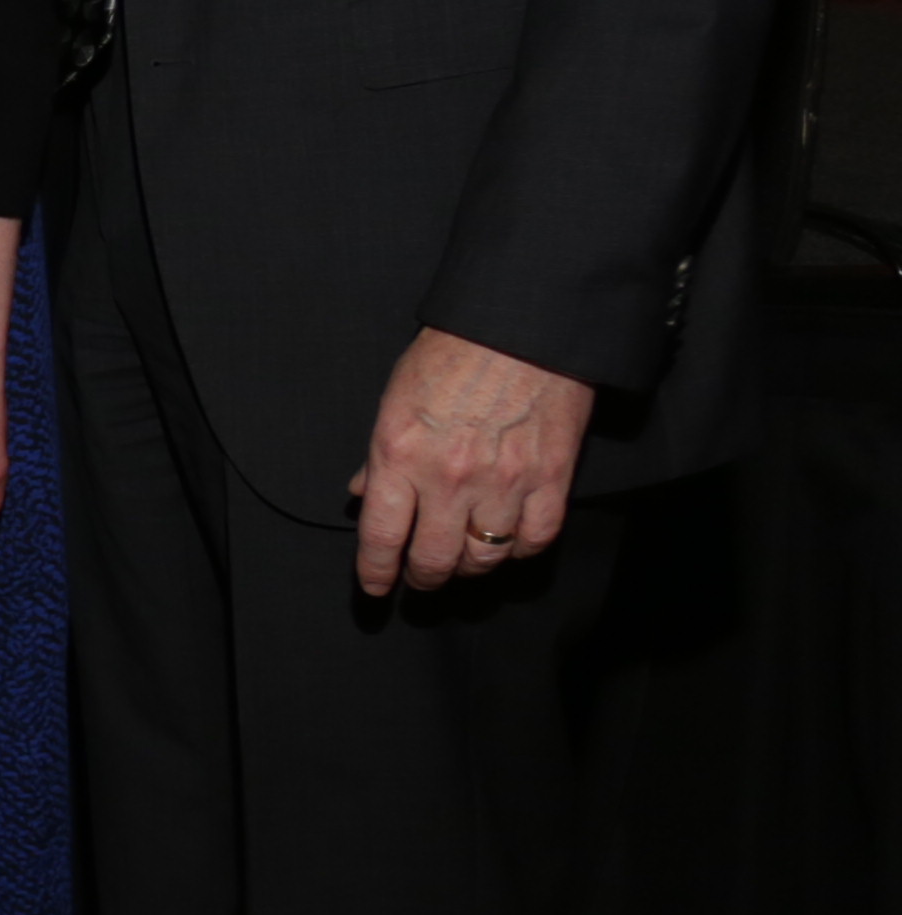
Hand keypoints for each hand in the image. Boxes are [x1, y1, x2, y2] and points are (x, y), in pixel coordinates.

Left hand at [348, 326, 597, 596]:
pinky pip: (535, 539)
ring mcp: (503, 481)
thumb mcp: (395, 398)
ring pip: (485, 557)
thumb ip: (379, 455)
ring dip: (469, 568)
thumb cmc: (452, 353)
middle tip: (420, 577)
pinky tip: (508, 544)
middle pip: (434, 560)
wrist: (523, 325)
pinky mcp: (551, 479)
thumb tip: (362, 495)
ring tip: (461, 561)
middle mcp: (449, 477)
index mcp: (400, 455)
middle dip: (422, 578)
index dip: (376, 573)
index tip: (376, 588)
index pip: (382, 537)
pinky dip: (520, 551)